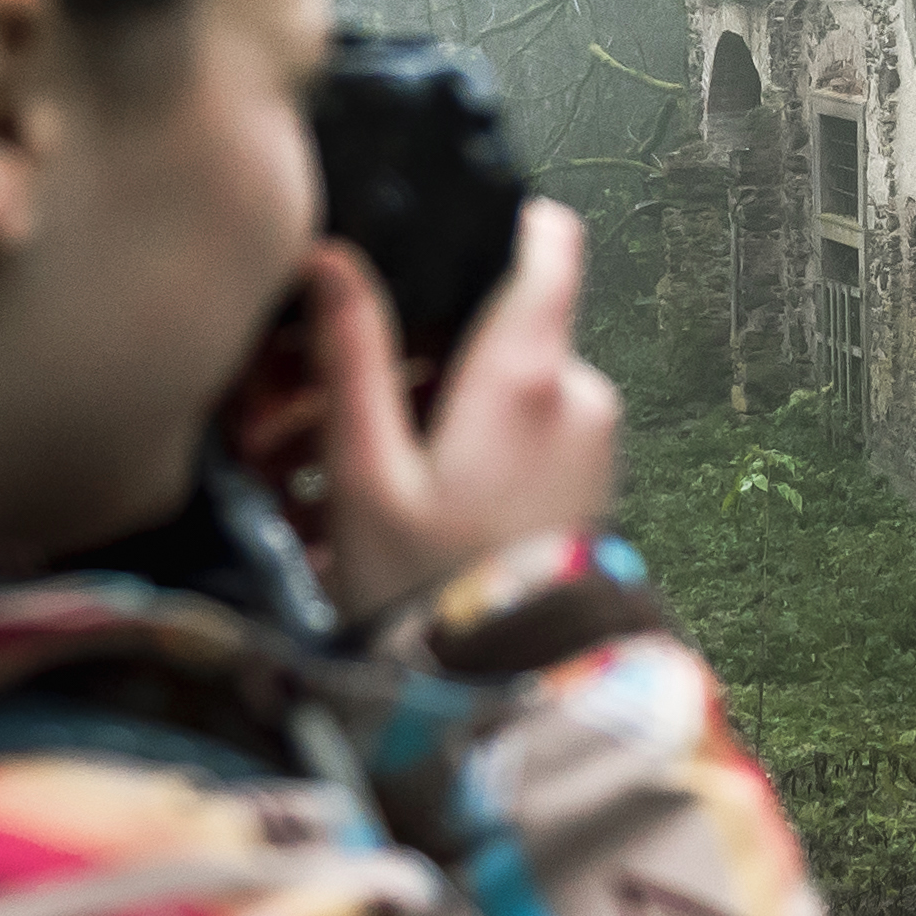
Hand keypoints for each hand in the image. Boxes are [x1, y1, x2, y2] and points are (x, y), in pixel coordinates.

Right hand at [303, 200, 619, 616]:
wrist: (510, 695)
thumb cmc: (428, 589)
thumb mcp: (366, 474)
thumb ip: (353, 358)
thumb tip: (332, 256)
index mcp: (528, 372)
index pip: (548, 243)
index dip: (497, 221)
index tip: (433, 235)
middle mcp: (579, 390)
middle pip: (502, 322)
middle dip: (419, 350)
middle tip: (321, 402)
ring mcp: (594, 436)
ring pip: (507, 381)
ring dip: (432, 404)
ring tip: (342, 468)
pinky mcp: (590, 476)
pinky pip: (526, 429)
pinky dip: (466, 442)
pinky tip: (398, 495)